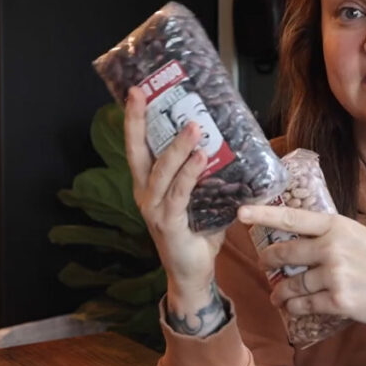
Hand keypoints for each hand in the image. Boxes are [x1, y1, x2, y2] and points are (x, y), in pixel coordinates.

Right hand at [125, 86, 223, 295]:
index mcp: (150, 185)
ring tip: (192, 127)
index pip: (138, 146)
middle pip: (139, 152)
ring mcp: (155, 209)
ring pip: (162, 172)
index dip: (135, 120)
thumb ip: (209, 174)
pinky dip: (189, 175)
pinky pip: (179, 194)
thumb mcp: (202, 197)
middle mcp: (146, 194)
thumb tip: (231, 144)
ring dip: (177, 148)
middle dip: (139, 122)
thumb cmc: (197, 233)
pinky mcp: (169, 224)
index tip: (135, 92)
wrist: (193, 273)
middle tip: (143, 94)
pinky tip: (198, 159)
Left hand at [239, 204, 365, 365]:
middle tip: (262, 264)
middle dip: (267, 261)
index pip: (292, 218)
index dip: (263, 214)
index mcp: (335, 226)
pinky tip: (292, 308)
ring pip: (292, 284)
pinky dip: (294, 308)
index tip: (240, 212)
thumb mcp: (357, 233)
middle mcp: (332, 248)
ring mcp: (334, 275)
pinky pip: (304, 305)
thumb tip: (296, 237)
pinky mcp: (337, 300)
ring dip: (279, 292)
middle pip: (284, 254)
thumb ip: (328, 234)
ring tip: (276, 296)